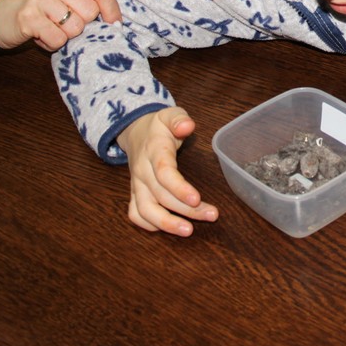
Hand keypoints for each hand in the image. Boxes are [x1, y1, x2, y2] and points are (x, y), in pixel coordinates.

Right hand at [0, 0, 120, 50]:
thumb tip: (116, 18)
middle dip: (82, 24)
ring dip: (66, 35)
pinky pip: (58, 40)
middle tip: (64, 22)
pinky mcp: (28, 17)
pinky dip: (52, 44)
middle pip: (91, 11)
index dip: (112, 9)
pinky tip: (40, 34)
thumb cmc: (39, 6)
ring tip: (50, 27)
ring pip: (76, 28)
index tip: (114, 23)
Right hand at [117, 108, 219, 235]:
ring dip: (166, 223)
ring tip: (188, 231)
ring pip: (145, 209)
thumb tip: (187, 126)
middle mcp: (142, 170)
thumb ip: (179, 119)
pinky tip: (168, 230)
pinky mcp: (134, 193)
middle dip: (186, 209)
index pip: (164, 172)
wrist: (134, 131)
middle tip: (211, 215)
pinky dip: (149, 225)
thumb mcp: (170, 114)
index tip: (197, 199)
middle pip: (161, 195)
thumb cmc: (159, 126)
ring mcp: (136, 184)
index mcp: (153, 150)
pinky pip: (136, 214)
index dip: (179, 188)